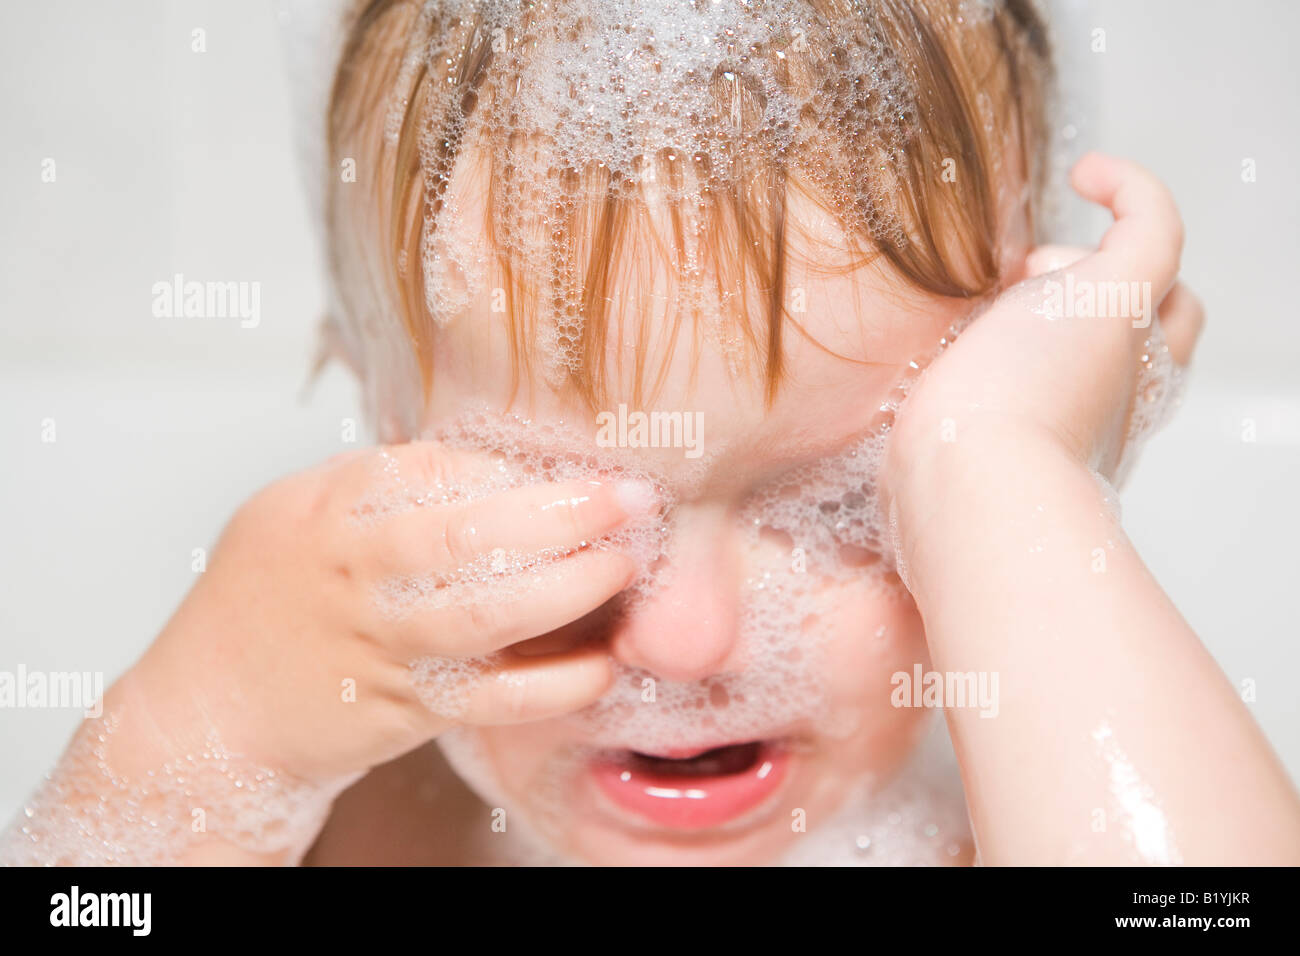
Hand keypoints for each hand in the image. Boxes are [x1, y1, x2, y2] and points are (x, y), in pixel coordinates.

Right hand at [126, 442, 657, 785]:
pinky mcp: (407, 709)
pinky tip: (602, 662)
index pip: (433, 468)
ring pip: (483, 616)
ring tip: (624, 564)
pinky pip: (491, 699)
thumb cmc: (276, 589)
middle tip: (629, 499)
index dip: (515, 465)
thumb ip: (389, 479)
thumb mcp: (304, 506)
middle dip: (558, 515)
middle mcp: (357, 572)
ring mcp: (383, 644)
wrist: (216, 703)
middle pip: (464, 537)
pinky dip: (552, 685)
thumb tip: (500, 458)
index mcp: (332, 506)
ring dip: (566, 589)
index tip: (579, 459)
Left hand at [885, 151, 1204, 502]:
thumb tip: (854, 482)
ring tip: (1033, 272)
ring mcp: (1121, 349)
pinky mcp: (1115, 302)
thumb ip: (908, 464)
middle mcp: (1113, 399)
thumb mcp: (920, 475)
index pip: (1104, 388)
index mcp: (1071, 438)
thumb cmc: (937, 501)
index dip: (1072, 357)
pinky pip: (1155, 222)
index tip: (1013, 344)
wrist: (972, 495)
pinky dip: (1132, 188)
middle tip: (1028, 307)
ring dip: (1099, 269)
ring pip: (1159, 291)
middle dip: (1097, 313)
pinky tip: (1087, 170)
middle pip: (1150, 340)